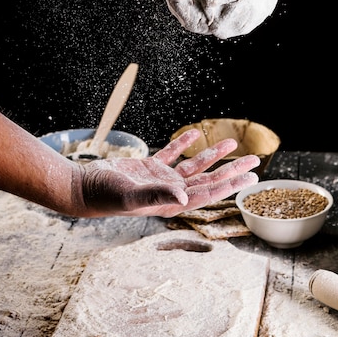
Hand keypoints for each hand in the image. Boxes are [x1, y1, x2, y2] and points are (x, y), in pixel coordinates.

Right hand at [78, 129, 259, 216]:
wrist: (84, 187)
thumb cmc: (106, 195)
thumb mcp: (132, 196)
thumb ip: (159, 195)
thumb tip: (185, 195)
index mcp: (171, 202)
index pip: (208, 192)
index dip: (231, 185)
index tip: (250, 178)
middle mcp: (170, 192)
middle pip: (209, 179)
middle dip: (231, 170)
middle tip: (254, 161)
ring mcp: (161, 179)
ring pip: (194, 166)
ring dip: (213, 155)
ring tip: (232, 143)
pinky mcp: (149, 167)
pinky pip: (172, 154)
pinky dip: (184, 143)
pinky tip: (195, 134)